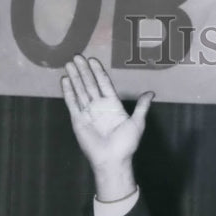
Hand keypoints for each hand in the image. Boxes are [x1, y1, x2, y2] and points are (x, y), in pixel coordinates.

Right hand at [61, 55, 153, 199]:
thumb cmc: (126, 144)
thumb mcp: (137, 123)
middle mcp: (99, 106)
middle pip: (89, 84)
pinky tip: (65, 80)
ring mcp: (88, 112)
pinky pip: (72, 102)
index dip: (98, 71)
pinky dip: (68, 91)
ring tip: (69, 63)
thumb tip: (151, 93)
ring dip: (75, 77)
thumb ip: (142, 106)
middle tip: (77, 56)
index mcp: (112, 105)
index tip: (93, 60)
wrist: (112, 159)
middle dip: (83, 70)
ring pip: (80, 90)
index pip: (103, 83)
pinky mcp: (78, 119)